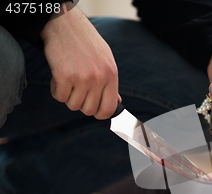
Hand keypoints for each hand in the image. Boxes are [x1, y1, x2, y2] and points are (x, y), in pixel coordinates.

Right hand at [40, 2, 120, 118]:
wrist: (65, 24)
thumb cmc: (86, 43)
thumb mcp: (106, 60)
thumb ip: (111, 82)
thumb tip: (118, 101)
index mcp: (111, 75)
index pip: (109, 108)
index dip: (100, 114)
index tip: (93, 111)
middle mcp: (99, 78)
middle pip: (89, 110)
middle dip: (80, 103)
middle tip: (76, 90)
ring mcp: (82, 78)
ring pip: (73, 105)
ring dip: (67, 96)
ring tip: (68, 81)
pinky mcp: (65, 76)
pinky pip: (60, 97)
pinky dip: (56, 90)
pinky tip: (58, 78)